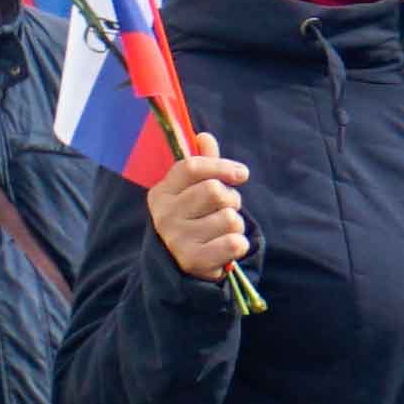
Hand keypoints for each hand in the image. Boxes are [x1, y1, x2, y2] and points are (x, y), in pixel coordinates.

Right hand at [150, 136, 252, 279]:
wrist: (182, 265)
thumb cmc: (194, 219)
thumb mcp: (193, 191)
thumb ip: (202, 164)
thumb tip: (204, 137)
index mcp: (161, 193)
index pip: (192, 167)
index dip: (221, 166)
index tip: (242, 174)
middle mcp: (164, 215)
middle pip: (214, 191)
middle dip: (231, 199)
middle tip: (227, 208)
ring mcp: (177, 239)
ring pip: (229, 218)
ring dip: (236, 224)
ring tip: (223, 231)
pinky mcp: (194, 261)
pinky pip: (235, 243)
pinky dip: (239, 244)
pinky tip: (226, 248)